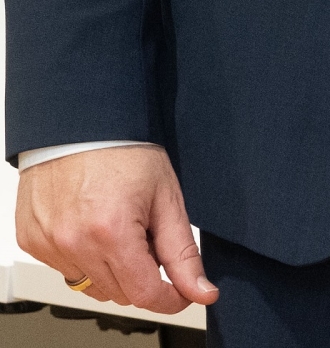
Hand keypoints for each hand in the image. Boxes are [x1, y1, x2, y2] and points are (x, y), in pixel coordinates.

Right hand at [15, 145, 215, 314]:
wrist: (81, 125)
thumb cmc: (125, 152)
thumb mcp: (167, 198)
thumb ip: (183, 252)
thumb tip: (201, 291)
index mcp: (112, 231)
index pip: (145, 294)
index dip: (171, 299)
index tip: (184, 293)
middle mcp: (74, 243)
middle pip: (119, 294)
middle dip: (144, 277)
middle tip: (150, 239)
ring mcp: (48, 245)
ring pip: (92, 286)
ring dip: (113, 270)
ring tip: (122, 228)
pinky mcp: (32, 242)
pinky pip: (67, 270)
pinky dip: (86, 259)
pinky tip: (94, 227)